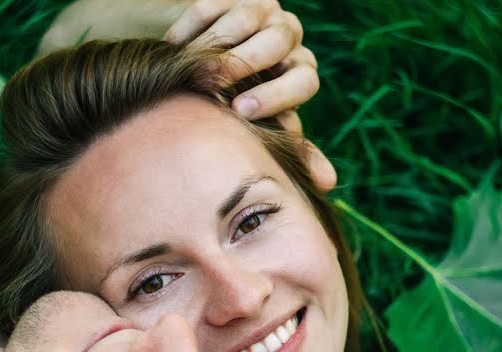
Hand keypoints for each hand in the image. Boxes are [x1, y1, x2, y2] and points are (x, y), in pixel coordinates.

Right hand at [165, 1, 334, 189]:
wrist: (196, 69)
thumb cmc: (232, 109)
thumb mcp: (260, 130)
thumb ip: (293, 152)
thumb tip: (327, 184)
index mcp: (299, 72)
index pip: (304, 81)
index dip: (276, 96)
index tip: (241, 113)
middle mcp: (287, 37)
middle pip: (279, 43)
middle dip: (246, 65)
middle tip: (216, 86)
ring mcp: (261, 10)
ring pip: (248, 19)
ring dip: (217, 45)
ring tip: (190, 69)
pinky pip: (213, 3)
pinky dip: (192, 26)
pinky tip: (173, 47)